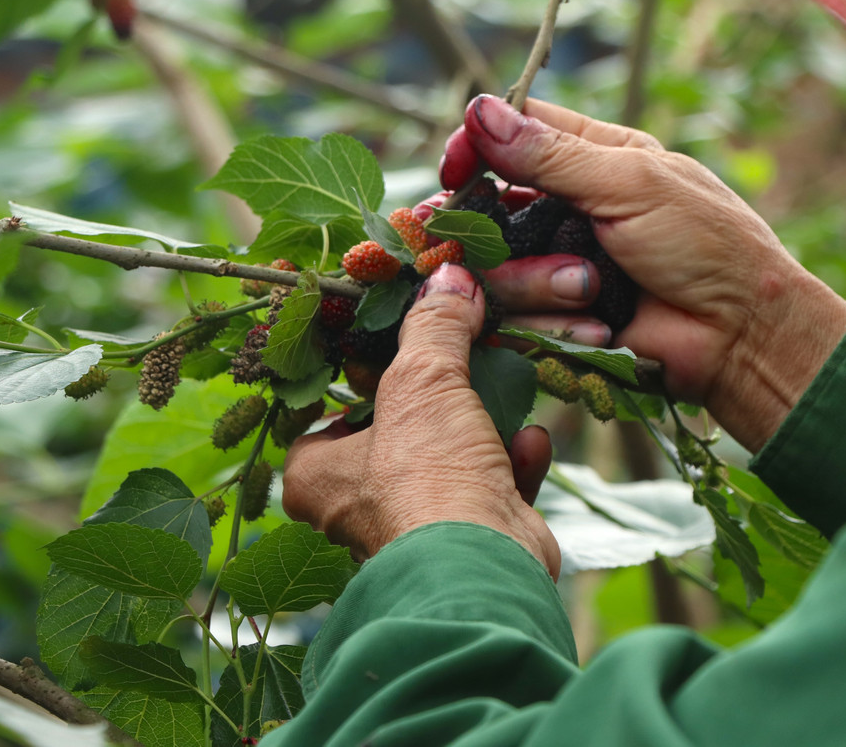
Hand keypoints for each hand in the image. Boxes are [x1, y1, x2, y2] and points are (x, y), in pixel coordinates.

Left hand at [282, 263, 561, 577]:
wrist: (483, 568)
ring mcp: (415, 528)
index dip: (362, 376)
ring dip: (484, 429)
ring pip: (449, 460)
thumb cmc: (425, 477)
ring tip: (506, 393)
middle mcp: (356, 508)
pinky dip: (512, 465)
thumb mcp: (423, 379)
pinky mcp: (468, 543)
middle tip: (464, 360)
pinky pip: (490, 491)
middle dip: (439, 400)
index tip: (399, 345)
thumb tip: (448, 276)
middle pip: (398, 431)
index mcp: (315, 476)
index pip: (327, 413)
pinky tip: (530, 443)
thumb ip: (433, 326)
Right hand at [440, 94, 845, 451]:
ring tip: (588, 287)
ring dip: (536, 281)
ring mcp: (559, 264)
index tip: (454, 166)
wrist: (741, 338)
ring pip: (496, 266)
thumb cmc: (705, 246)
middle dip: (492, 230)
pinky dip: (552, 322)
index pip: (514, 132)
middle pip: (489, 206)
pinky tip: (596, 322)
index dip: (476, 145)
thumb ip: (551, 154)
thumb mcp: (630, 184)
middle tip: (491, 244)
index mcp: (594, 157)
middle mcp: (568, 207)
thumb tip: (480, 111)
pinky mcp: (558, 317)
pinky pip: (518, 318)